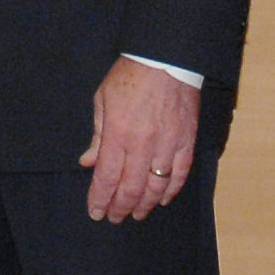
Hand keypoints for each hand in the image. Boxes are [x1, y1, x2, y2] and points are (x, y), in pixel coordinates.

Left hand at [76, 58, 199, 222]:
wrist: (167, 57)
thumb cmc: (130, 75)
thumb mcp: (103, 99)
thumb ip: (98, 135)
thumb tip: (88, 162)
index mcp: (119, 132)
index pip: (107, 177)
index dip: (100, 199)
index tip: (96, 213)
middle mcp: (143, 144)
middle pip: (130, 188)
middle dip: (120, 208)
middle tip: (114, 218)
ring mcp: (168, 144)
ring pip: (156, 187)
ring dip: (144, 205)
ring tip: (136, 214)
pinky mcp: (186, 141)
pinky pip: (180, 174)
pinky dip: (171, 191)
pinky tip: (162, 200)